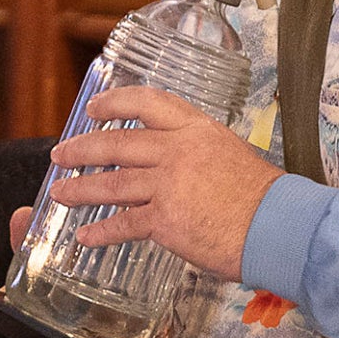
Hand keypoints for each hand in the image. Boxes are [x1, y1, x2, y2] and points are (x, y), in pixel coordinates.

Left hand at [43, 86, 281, 281]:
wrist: (278, 226)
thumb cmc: (266, 197)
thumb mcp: (232, 154)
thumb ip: (199, 155)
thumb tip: (179, 167)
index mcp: (197, 130)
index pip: (148, 103)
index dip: (115, 102)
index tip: (94, 108)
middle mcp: (178, 151)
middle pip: (118, 143)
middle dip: (83, 148)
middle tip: (61, 154)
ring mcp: (169, 184)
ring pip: (113, 183)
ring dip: (81, 188)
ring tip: (60, 193)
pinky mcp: (165, 220)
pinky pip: (123, 223)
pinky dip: (101, 230)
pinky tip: (86, 235)